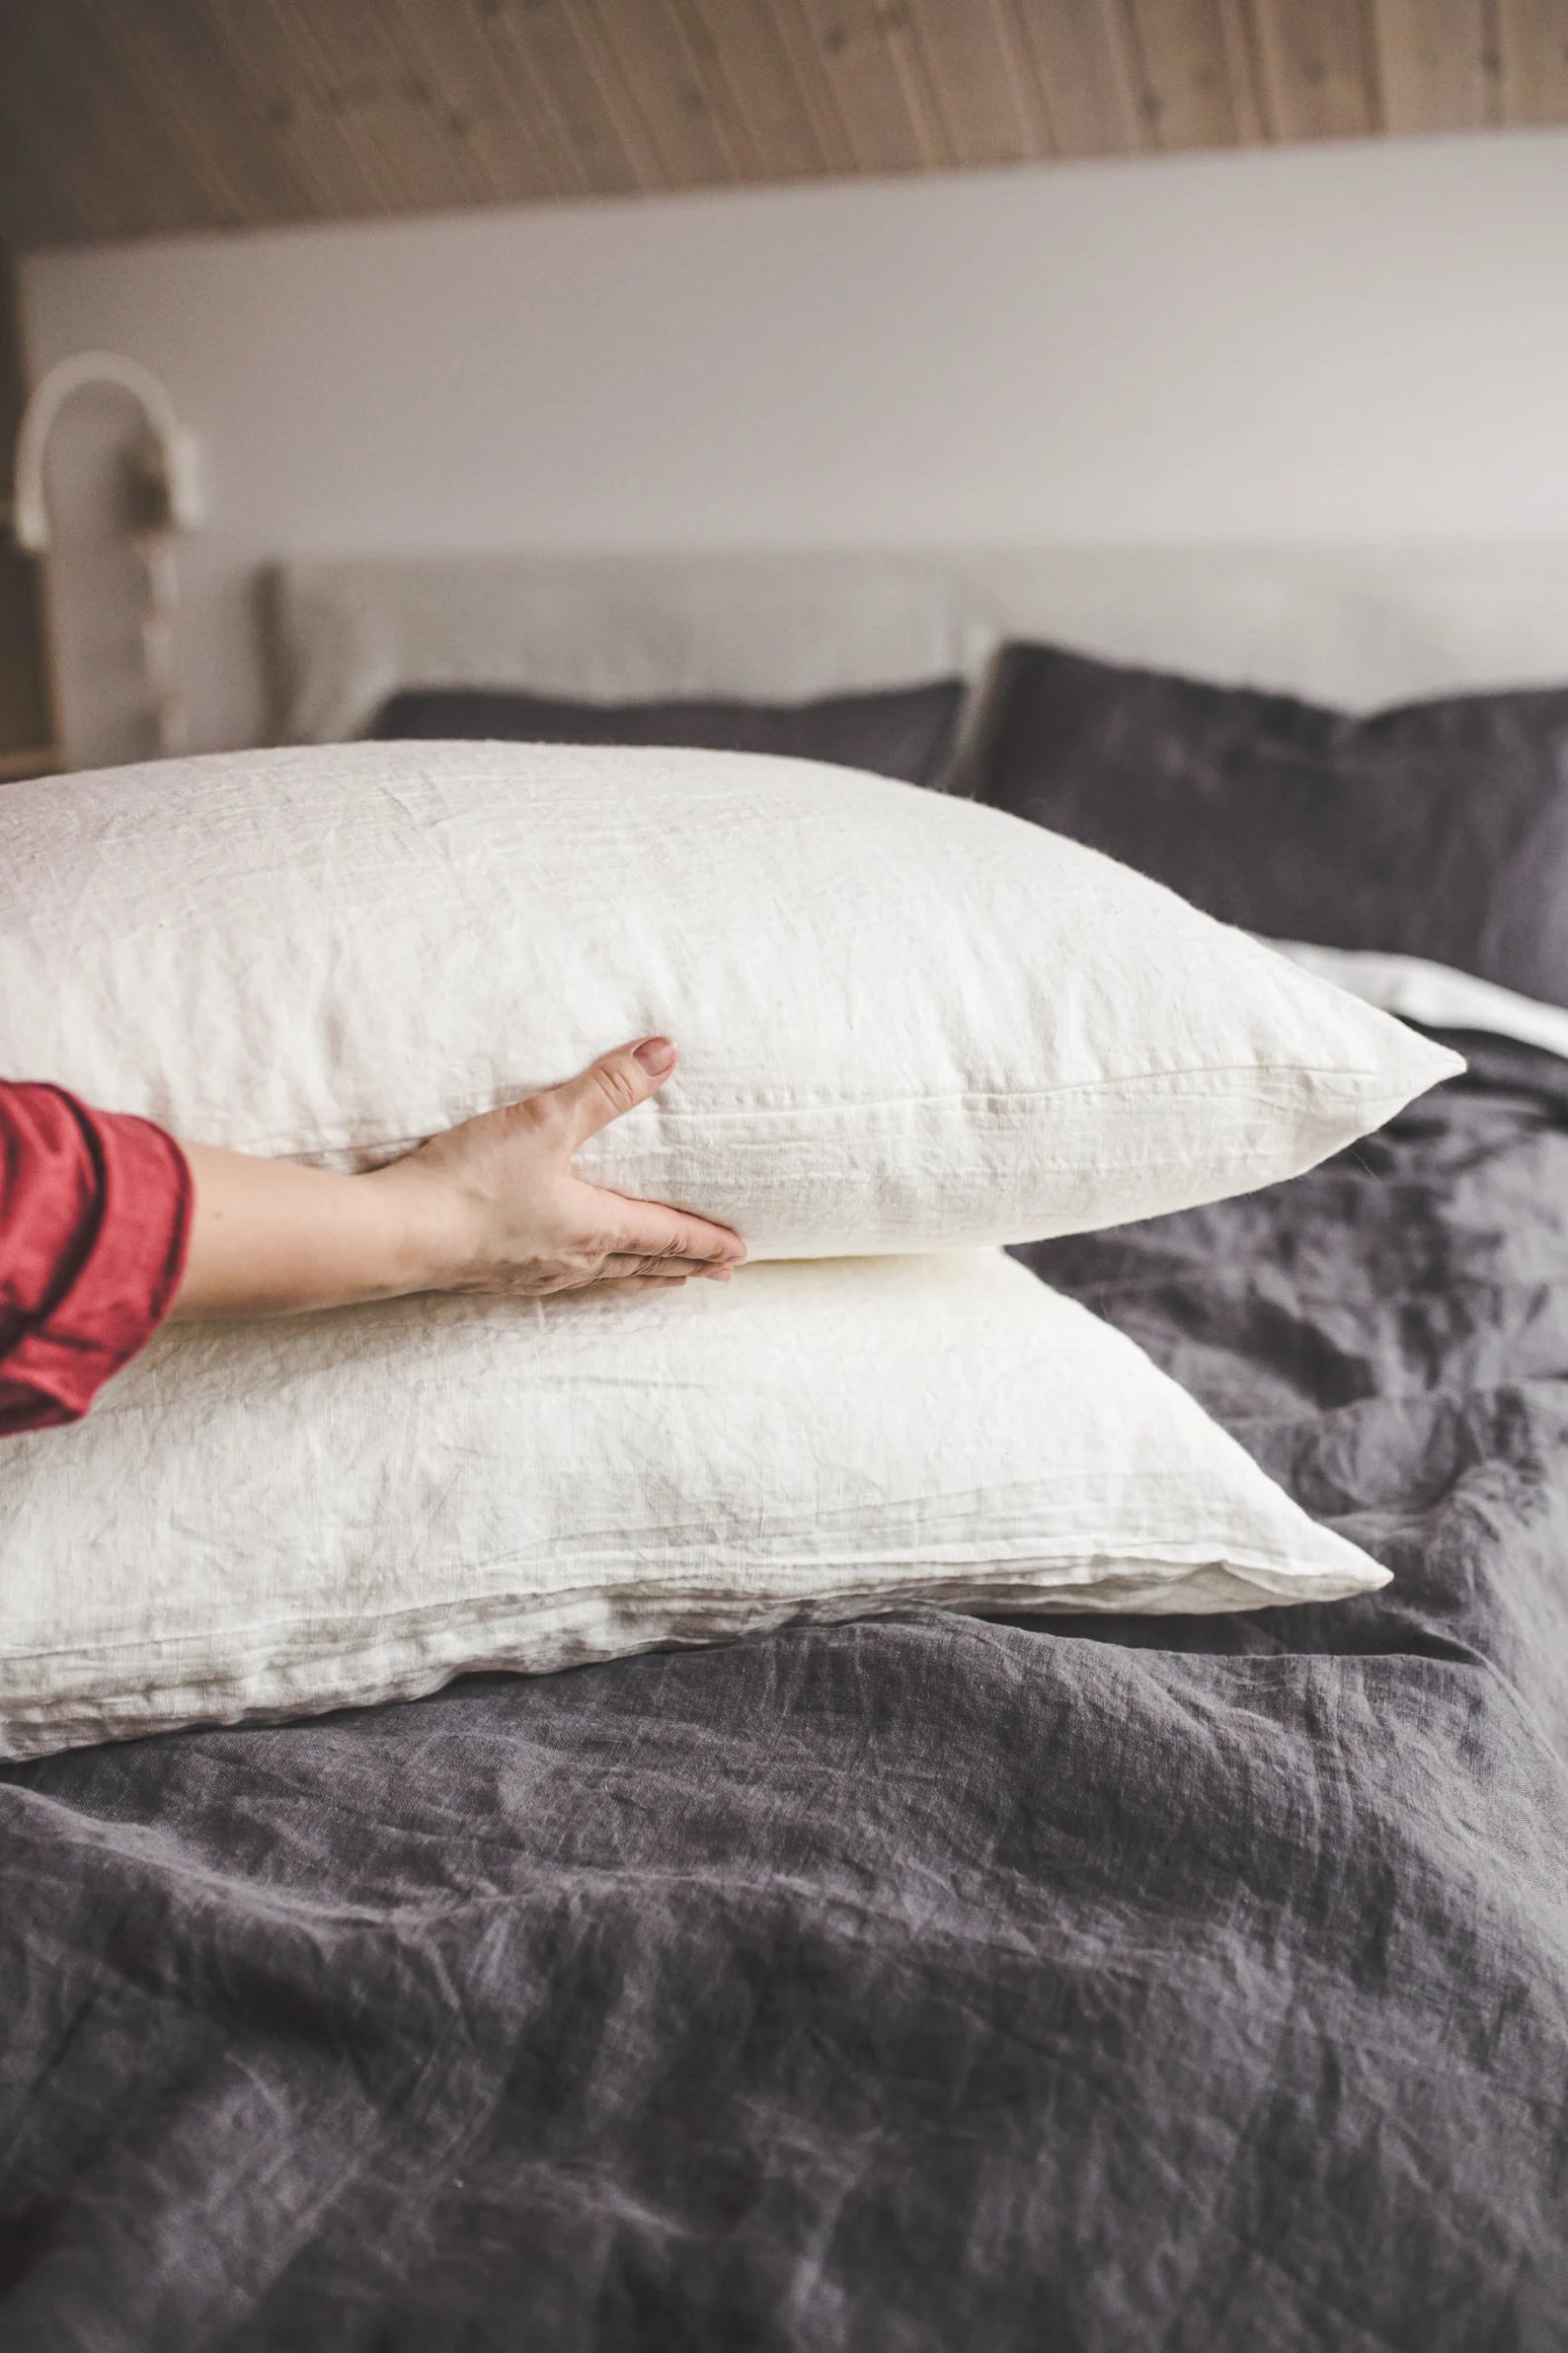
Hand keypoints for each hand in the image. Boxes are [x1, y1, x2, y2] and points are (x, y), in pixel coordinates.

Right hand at [373, 1036, 744, 1296]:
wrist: (398, 1235)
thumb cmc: (472, 1181)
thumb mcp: (545, 1122)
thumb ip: (606, 1087)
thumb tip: (665, 1053)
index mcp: (595, 1225)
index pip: (667, 1234)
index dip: (706, 1240)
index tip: (740, 1253)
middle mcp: (573, 1259)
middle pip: (644, 1264)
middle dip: (685, 1266)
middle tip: (720, 1274)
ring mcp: (535, 1274)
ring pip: (606, 1278)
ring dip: (642, 1276)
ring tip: (664, 1280)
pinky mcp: (497, 1277)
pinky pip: (565, 1284)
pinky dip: (592, 1280)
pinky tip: (575, 1276)